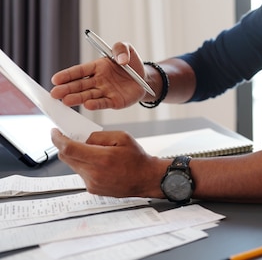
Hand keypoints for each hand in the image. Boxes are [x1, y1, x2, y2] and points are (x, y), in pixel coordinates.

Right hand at [50, 42, 146, 109]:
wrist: (144, 79)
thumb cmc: (131, 64)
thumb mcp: (127, 49)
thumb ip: (121, 48)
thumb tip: (121, 59)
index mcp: (97, 67)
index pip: (80, 71)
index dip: (67, 75)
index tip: (55, 79)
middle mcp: (98, 80)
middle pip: (80, 85)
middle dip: (67, 89)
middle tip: (54, 93)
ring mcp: (105, 92)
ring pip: (88, 95)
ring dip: (77, 98)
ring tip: (65, 101)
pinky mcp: (114, 101)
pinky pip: (104, 103)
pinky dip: (96, 104)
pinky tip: (87, 105)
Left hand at [51, 129, 167, 197]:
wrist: (146, 178)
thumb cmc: (137, 159)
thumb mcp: (122, 137)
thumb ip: (99, 136)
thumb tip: (82, 137)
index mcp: (102, 158)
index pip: (69, 148)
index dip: (57, 139)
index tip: (55, 133)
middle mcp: (94, 173)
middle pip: (66, 157)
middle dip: (65, 146)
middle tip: (71, 138)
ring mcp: (92, 183)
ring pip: (73, 165)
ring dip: (77, 156)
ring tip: (94, 152)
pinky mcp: (92, 189)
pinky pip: (81, 173)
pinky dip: (85, 165)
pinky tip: (100, 164)